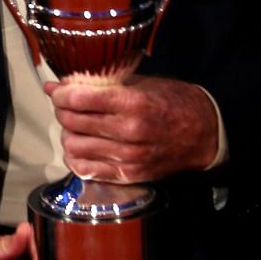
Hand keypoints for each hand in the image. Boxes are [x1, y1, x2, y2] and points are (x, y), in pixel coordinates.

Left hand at [47, 75, 218, 182]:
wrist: (205, 133)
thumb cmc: (171, 102)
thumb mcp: (139, 83)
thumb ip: (98, 84)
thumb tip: (55, 85)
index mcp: (133, 103)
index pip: (77, 99)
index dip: (60, 93)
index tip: (57, 90)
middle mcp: (129, 132)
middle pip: (72, 122)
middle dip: (62, 110)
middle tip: (65, 105)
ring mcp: (128, 157)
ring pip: (73, 146)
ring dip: (67, 133)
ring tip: (75, 125)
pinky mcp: (129, 176)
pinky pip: (85, 169)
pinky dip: (75, 157)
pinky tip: (81, 146)